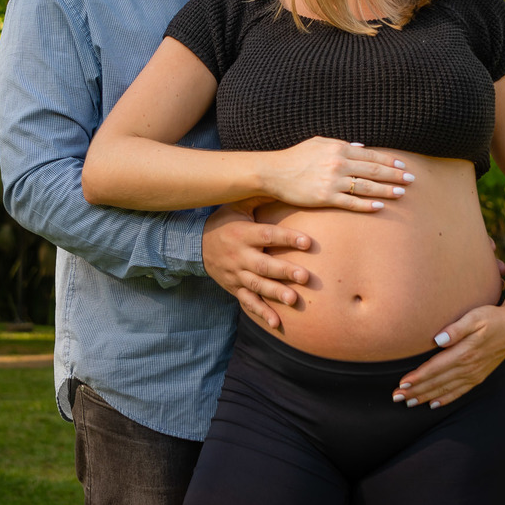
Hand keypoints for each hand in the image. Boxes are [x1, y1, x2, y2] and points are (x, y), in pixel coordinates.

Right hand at [202, 198, 311, 328]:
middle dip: (284, 271)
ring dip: (275, 294)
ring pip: (257, 286)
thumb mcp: (237, 205)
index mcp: (242, 234)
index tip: (308, 242)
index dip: (287, 238)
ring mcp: (236, 275)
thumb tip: (284, 181)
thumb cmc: (224, 222)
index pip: (266, 235)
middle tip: (304, 276)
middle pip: (263, 265)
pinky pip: (248, 303)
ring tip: (294, 300)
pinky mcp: (235, 289)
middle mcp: (239, 256)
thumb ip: (259, 196)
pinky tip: (278, 324)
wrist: (195, 246)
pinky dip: (262, 314)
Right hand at [262, 137, 413, 211]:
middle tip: (411, 180)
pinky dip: (367, 205)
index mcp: (339, 148)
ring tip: (402, 194)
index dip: (389, 160)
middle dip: (395, 175)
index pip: (371, 155)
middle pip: (374, 170)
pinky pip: (351, 202)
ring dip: (387, 190)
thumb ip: (342, 144)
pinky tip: (380, 207)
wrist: (274, 172)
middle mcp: (339, 163)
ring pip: (367, 187)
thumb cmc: (296, 157)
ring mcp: (333, 181)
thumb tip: (362, 147)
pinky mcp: (326, 198)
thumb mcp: (319, 143)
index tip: (403, 165)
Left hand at [392, 304, 504, 408]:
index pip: (435, 368)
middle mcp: (468, 367)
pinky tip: (434, 404)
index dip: (418, 377)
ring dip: (426, 396)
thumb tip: (438, 339)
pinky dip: (445, 399)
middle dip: (416, 390)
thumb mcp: (475, 317)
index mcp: (465, 352)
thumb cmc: (492, 317)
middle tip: (396, 397)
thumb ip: (457, 328)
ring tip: (408, 403)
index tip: (402, 383)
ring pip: (446, 389)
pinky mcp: (479, 376)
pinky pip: (460, 392)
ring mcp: (474, 374)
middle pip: (437, 382)